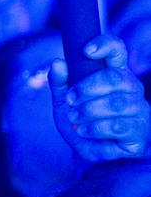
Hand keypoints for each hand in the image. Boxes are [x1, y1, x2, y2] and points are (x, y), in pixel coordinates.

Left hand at [50, 34, 150, 160]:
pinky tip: (83, 131)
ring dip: (88, 111)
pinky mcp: (139, 130)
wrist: (89, 151)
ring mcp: (138, 108)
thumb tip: (57, 63)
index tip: (86, 50)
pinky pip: (118, 126)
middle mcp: (131, 87)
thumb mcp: (64, 100)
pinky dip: (95, 128)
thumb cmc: (80, 120)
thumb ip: (59, 82)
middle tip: (71, 101)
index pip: (117, 50)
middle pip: (114, 78)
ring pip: (116, 103)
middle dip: (86, 88)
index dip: (105, 45)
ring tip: (74, 118)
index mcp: (113, 73)